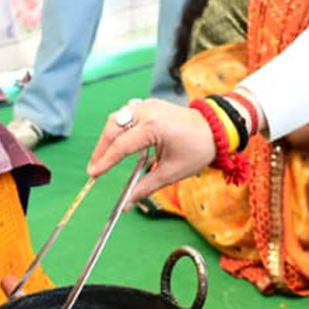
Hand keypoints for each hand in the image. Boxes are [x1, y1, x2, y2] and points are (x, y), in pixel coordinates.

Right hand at [88, 98, 213, 202]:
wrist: (215, 129)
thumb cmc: (197, 150)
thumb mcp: (171, 172)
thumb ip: (145, 187)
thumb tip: (127, 204)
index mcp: (153, 127)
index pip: (121, 146)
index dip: (105, 162)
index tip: (93, 174)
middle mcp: (147, 112)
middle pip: (113, 127)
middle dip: (101, 148)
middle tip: (94, 168)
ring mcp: (148, 105)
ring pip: (117, 118)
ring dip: (108, 137)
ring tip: (103, 158)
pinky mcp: (149, 104)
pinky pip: (126, 114)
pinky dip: (118, 128)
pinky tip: (117, 143)